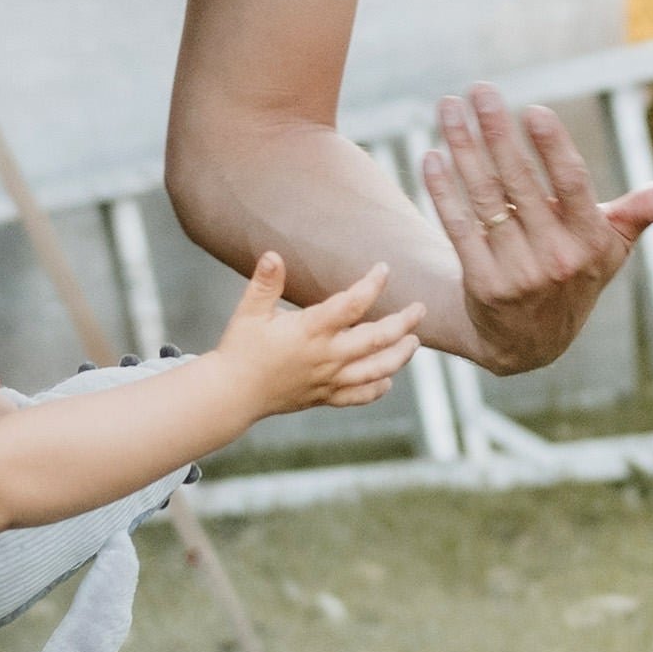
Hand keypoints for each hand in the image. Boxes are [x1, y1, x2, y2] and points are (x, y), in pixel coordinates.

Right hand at [211, 251, 418, 419]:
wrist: (232, 394)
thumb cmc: (240, 349)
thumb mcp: (249, 312)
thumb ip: (264, 283)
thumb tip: (272, 254)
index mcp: (310, 331)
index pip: (351, 305)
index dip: (372, 285)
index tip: (384, 269)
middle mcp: (325, 357)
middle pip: (377, 339)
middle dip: (403, 323)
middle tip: (420, 308)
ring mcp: (328, 380)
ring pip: (376, 370)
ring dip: (400, 356)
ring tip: (414, 342)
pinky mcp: (324, 397)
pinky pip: (358, 396)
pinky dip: (377, 389)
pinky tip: (388, 380)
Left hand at [422, 84, 652, 376]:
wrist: (530, 339)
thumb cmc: (576, 271)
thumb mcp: (616, 244)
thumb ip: (651, 209)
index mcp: (592, 241)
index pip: (572, 185)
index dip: (552, 148)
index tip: (532, 110)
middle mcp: (556, 259)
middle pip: (520, 184)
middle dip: (496, 131)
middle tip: (476, 91)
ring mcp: (518, 274)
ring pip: (486, 200)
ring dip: (463, 149)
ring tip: (449, 109)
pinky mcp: (483, 286)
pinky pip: (460, 229)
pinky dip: (444, 190)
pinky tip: (432, 155)